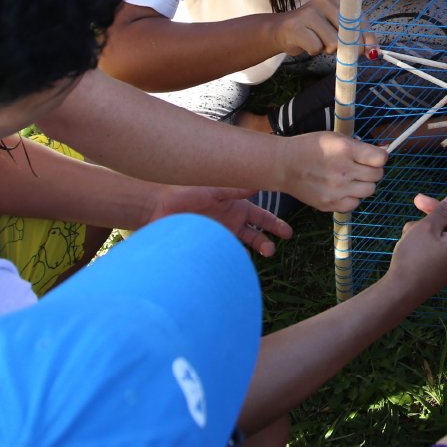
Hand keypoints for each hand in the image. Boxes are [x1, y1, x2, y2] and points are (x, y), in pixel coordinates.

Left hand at [146, 185, 292, 256]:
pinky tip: (234, 263)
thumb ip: (235, 189)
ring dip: (251, 253)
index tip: (288, 233)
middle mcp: (231, 223)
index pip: (261, 217)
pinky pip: (224, 257)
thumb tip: (259, 183)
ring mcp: (220, 236)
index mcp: (236, 207)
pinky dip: (232, 261)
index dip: (275, 224)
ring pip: (243, 248)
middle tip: (272, 250)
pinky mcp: (209, 247)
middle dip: (266, 242)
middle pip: (256, 236)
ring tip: (250, 258)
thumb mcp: (213, 190)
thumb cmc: (185, 194)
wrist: (158, 209)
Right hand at [272, 0, 375, 58]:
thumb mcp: (338, 30)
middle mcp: (325, 0)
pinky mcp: (296, 26)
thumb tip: (373, 52)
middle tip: (335, 46)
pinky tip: (307, 43)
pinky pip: (316, 48)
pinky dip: (314, 51)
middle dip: (346, 47)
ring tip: (318, 41)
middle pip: (348, 33)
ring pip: (333, 42)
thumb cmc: (315, 31)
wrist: (282, 31)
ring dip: (327, 49)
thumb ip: (356, 38)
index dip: (367, 37)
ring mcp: (309, 11)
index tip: (371, 52)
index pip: (360, 18)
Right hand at [276, 131, 387, 212]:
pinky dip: (352, 197)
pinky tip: (342, 189)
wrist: (284, 165)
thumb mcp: (335, 137)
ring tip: (351, 178)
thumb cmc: (311, 147)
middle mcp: (343, 171)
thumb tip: (386, 151)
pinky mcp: (330, 204)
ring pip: (369, 191)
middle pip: (377, 176)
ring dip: (364, 184)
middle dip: (372, 170)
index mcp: (345, 150)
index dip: (380, 157)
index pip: (380, 159)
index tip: (373, 157)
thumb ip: (361, 146)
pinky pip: (355, 204)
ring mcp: (336, 190)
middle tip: (360, 166)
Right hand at [384, 192, 446, 304]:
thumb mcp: (427, 227)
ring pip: (444, 233)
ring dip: (427, 225)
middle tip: (417, 200)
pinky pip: (440, 246)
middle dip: (437, 211)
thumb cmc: (415, 257)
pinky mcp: (444, 268)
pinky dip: (427, 239)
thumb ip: (443, 211)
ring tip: (408, 229)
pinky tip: (409, 239)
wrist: (401, 291)